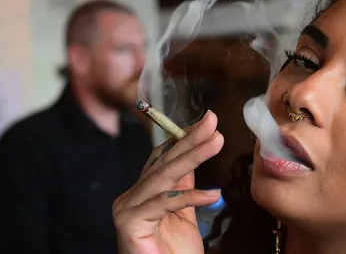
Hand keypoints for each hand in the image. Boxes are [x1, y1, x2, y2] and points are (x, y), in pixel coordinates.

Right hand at [113, 110, 223, 253]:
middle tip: (213, 121)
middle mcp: (130, 197)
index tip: (207, 120)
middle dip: (191, 140)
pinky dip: (191, 197)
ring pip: (164, 177)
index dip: (184, 138)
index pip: (163, 158)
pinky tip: (215, 194)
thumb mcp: (185, 214)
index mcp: (143, 193)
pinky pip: (164, 204)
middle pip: (164, 162)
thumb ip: (185, 186)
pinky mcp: (130, 223)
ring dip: (193, 156)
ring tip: (217, 142)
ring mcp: (127, 210)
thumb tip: (194, 154)